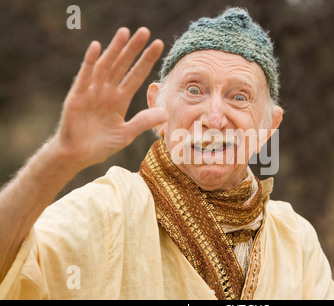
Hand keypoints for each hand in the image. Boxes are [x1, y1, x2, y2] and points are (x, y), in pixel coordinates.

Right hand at [54, 27, 167, 169]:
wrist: (77, 155)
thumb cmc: (101, 145)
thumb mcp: (126, 134)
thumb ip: (143, 122)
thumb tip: (166, 113)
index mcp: (120, 99)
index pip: (136, 76)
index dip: (147, 61)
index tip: (159, 45)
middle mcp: (107, 91)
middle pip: (123, 66)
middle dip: (133, 49)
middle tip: (145, 31)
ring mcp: (92, 92)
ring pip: (105, 66)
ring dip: (114, 49)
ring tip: (124, 32)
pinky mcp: (77, 96)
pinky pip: (85, 76)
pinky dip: (90, 62)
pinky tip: (97, 47)